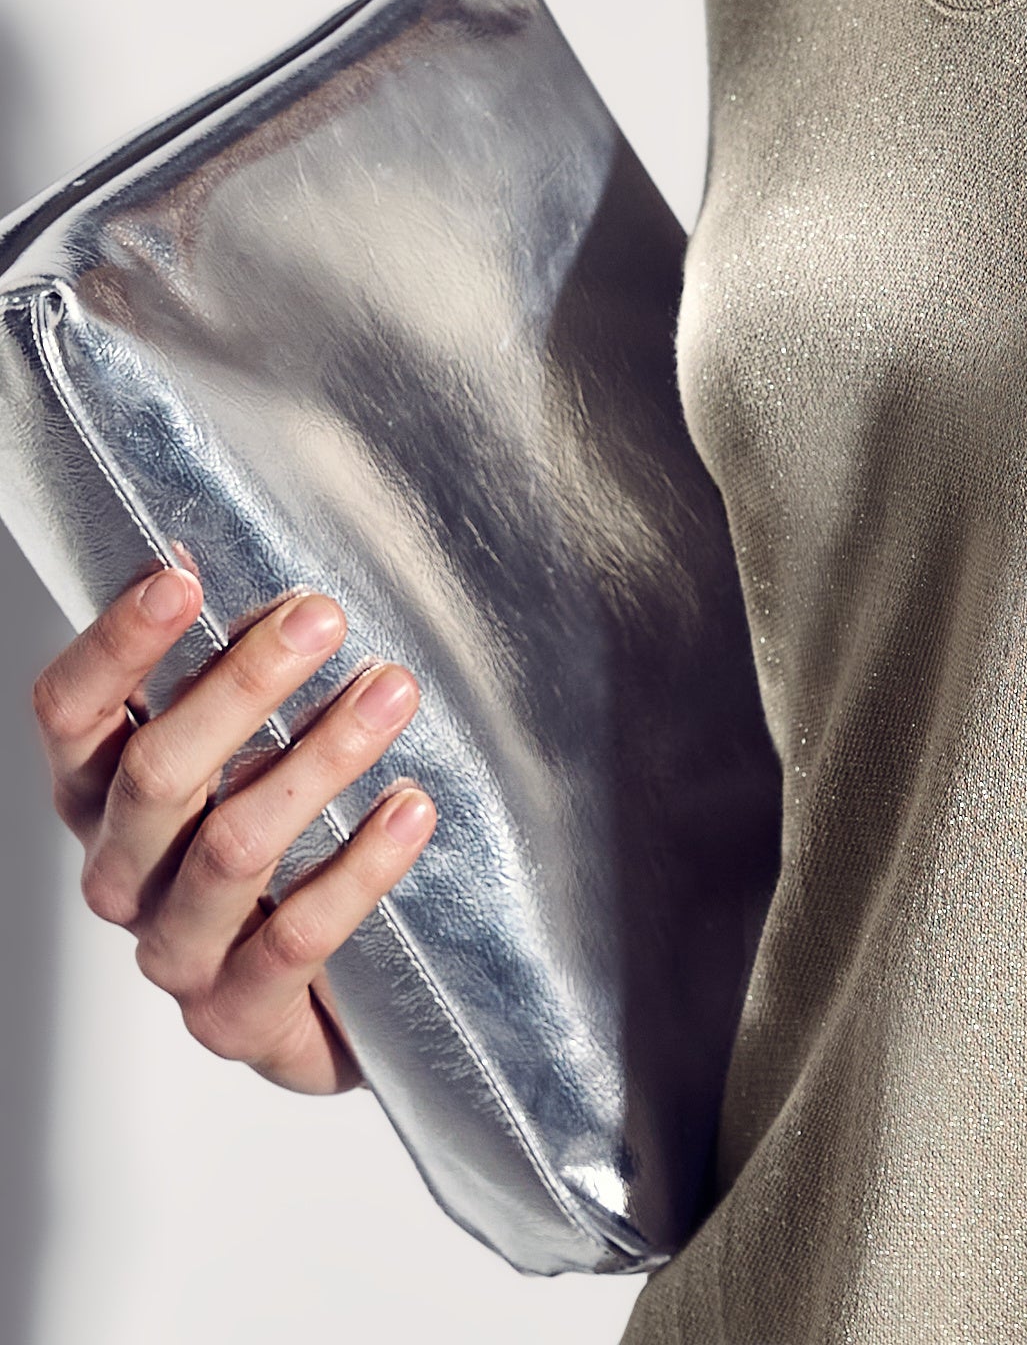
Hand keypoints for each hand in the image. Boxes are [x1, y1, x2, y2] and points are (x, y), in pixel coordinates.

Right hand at [31, 560, 436, 1094]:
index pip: (71, 714)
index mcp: (99, 797)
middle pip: (156, 772)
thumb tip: (245, 551)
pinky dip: (360, 868)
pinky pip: (295, 938)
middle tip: (323, 618)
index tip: (181, 577)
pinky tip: (411, 808)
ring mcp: (173, 953)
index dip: (115, 645)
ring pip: (232, 847)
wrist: (330, 1004)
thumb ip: (235, 670)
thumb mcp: (246, 749)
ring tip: (392, 695)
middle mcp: (120, 875)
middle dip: (245, 684)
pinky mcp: (236, 1020)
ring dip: (320, 760)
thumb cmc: (283, 841)